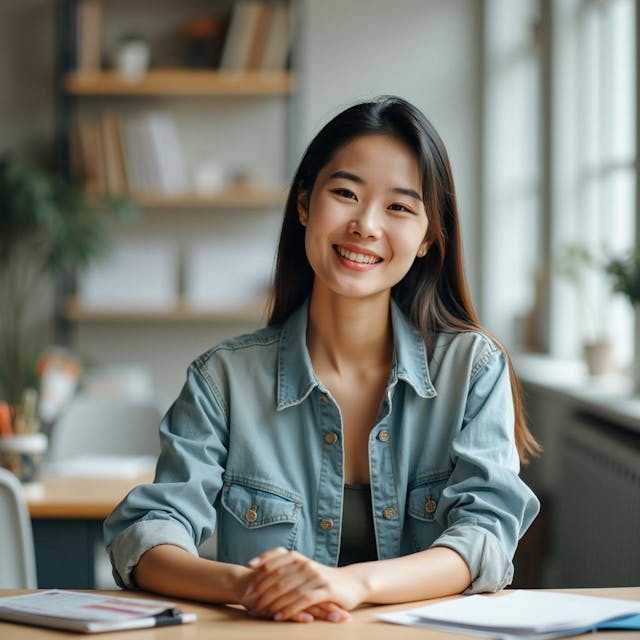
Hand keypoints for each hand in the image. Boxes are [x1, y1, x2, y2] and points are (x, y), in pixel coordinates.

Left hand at [241, 547, 367, 621]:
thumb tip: (260, 569)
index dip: (259, 573)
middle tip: (250, 602)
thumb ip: (286, 567)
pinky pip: (302, 600)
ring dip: (272, 601)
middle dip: (261, 590)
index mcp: (298, 557)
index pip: (274, 561)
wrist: (352, 583)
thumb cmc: (323, 578)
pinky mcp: (325, 590)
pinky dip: (288, 609)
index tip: (247, 585)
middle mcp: (306, 564)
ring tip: (261, 611)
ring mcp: (315, 576)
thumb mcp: (304, 568)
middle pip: (278, 576)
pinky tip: (278, 616)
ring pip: (288, 589)